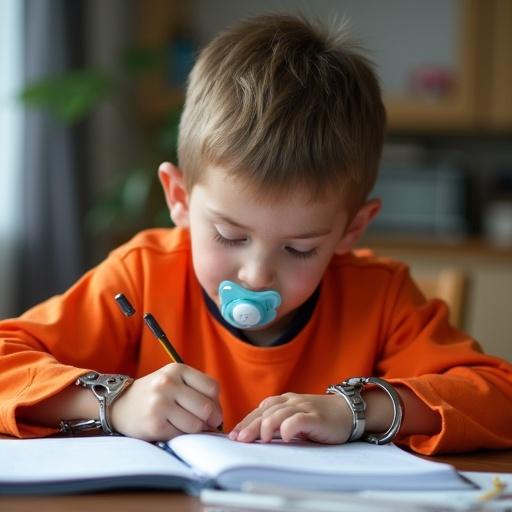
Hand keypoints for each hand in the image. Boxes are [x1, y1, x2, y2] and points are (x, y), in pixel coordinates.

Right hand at [110, 363, 222, 440]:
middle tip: (207, 425)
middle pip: (206, 408)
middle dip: (211, 421)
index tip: (213, 412)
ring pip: (196, 425)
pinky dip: (181, 437)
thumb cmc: (154, 394)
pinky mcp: (154, 424)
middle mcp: (168, 383)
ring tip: (188, 427)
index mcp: (177, 369)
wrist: (119, 405)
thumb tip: (219, 415)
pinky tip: (173, 430)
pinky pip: (180, 435)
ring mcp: (160, 403)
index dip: (217, 403)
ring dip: (197, 431)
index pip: (212, 387)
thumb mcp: (174, 380)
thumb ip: (196, 390)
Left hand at [229, 392, 352, 443]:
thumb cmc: (320, 418)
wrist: (349, 412)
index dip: (246, 421)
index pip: (260, 409)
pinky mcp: (316, 417)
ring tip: (259, 439)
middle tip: (239, 439)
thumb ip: (279, 423)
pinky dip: (290, 427)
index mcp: (285, 401)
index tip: (234, 435)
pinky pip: (299, 419)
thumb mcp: (296, 418)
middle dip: (250, 425)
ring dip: (266, 426)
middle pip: (266, 411)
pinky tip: (284, 436)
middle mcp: (292, 401)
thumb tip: (255, 436)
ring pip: (279, 413)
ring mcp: (304, 408)